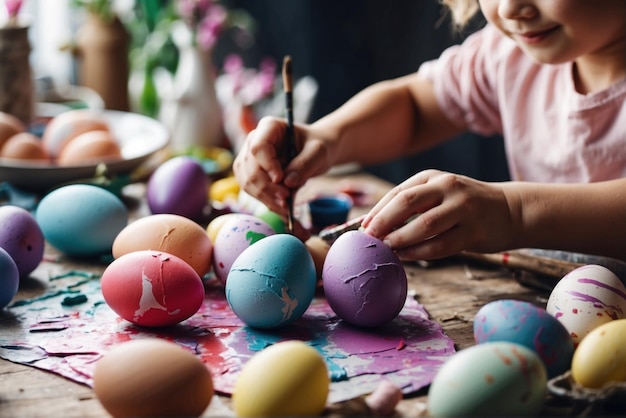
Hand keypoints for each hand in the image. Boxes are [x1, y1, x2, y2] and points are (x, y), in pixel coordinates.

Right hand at [233, 116, 335, 215]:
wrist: (314, 153)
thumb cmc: (317, 146)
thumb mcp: (319, 151)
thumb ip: (305, 163)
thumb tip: (288, 182)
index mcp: (268, 128)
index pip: (258, 147)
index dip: (267, 165)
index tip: (281, 179)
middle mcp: (253, 142)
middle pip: (251, 169)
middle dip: (268, 188)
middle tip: (287, 200)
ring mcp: (249, 161)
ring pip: (249, 184)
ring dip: (268, 199)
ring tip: (288, 209)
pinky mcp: (252, 177)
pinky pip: (255, 193)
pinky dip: (270, 205)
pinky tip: (285, 214)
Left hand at [361, 169, 514, 260]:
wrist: (510, 210)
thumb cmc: (463, 205)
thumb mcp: (439, 193)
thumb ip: (411, 204)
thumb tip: (371, 223)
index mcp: (434, 178)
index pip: (399, 193)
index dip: (377, 211)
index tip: (362, 228)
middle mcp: (448, 188)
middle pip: (407, 203)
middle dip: (383, 222)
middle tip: (369, 239)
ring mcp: (463, 209)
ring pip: (424, 226)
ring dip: (399, 239)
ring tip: (384, 250)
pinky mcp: (473, 232)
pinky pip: (440, 245)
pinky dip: (419, 253)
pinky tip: (405, 257)